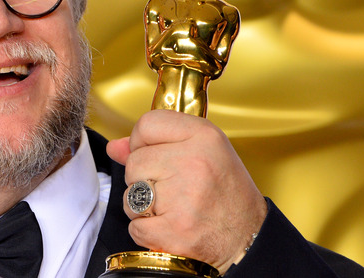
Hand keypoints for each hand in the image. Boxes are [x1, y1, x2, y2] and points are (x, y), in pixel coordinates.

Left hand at [107, 110, 266, 273]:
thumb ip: (155, 144)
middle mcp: (194, 162)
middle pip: (134, 162)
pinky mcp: (175, 229)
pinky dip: (147, 232)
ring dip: (142, 207)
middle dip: (143, 178)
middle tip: (172, 189)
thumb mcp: (201, 152)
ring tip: (172, 208)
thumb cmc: (224, 193)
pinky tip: (170, 227)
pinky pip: (136, 227)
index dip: (142, 142)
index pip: (146, 124)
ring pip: (130, 195)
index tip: (156, 155)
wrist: (249, 238)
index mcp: (204, 136)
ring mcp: (184, 197)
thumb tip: (114, 146)